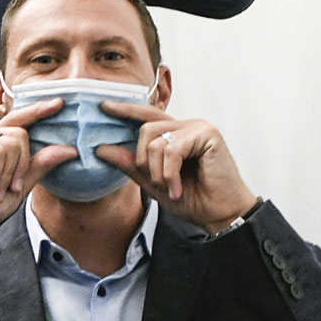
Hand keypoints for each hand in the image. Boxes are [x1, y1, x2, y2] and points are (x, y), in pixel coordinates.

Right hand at [0, 103, 78, 237]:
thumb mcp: (21, 185)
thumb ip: (40, 165)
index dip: (37, 111)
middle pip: (20, 134)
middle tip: (9, 189)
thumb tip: (70, 150)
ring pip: (10, 142)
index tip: (59, 103)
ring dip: (7, 174)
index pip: (18, 121)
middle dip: (21, 165)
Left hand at [95, 103, 257, 233]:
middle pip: (145, 129)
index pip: (146, 116)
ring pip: (156, 141)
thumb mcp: (152, 182)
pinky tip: (177, 188)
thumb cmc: (192, 198)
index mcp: (174, 134)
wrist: (218, 213)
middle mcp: (186, 126)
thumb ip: (130, 164)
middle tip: (155, 182)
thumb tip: (101, 149)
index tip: (103, 106)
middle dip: (142, 160)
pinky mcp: (209, 134)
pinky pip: (172, 149)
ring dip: (157, 171)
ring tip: (169, 187)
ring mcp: (198, 128)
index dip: (125, 110)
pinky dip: (169, 173)